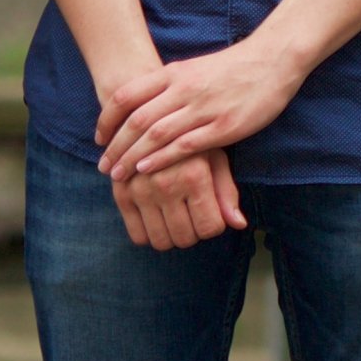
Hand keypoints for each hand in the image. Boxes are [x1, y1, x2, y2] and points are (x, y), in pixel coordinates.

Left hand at [94, 35, 312, 181]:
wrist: (273, 59)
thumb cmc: (233, 67)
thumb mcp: (193, 68)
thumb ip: (168, 85)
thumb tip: (140, 104)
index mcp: (173, 74)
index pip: (126, 96)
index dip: (107, 120)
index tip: (99, 138)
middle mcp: (184, 90)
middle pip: (137, 120)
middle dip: (115, 146)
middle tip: (103, 166)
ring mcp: (203, 109)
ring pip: (156, 135)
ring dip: (132, 157)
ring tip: (118, 174)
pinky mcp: (223, 127)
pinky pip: (185, 146)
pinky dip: (162, 159)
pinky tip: (147, 170)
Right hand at [112, 150, 243, 250]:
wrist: (148, 118)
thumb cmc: (190, 139)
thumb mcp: (215, 157)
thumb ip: (227, 192)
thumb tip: (239, 224)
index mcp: (193, 175)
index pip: (210, 227)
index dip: (214, 225)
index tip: (211, 214)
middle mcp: (165, 185)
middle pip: (186, 238)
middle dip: (194, 233)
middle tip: (193, 217)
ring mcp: (140, 191)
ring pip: (162, 242)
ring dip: (173, 236)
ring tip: (177, 217)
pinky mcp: (121, 194)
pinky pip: (137, 236)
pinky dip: (150, 235)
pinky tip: (158, 219)